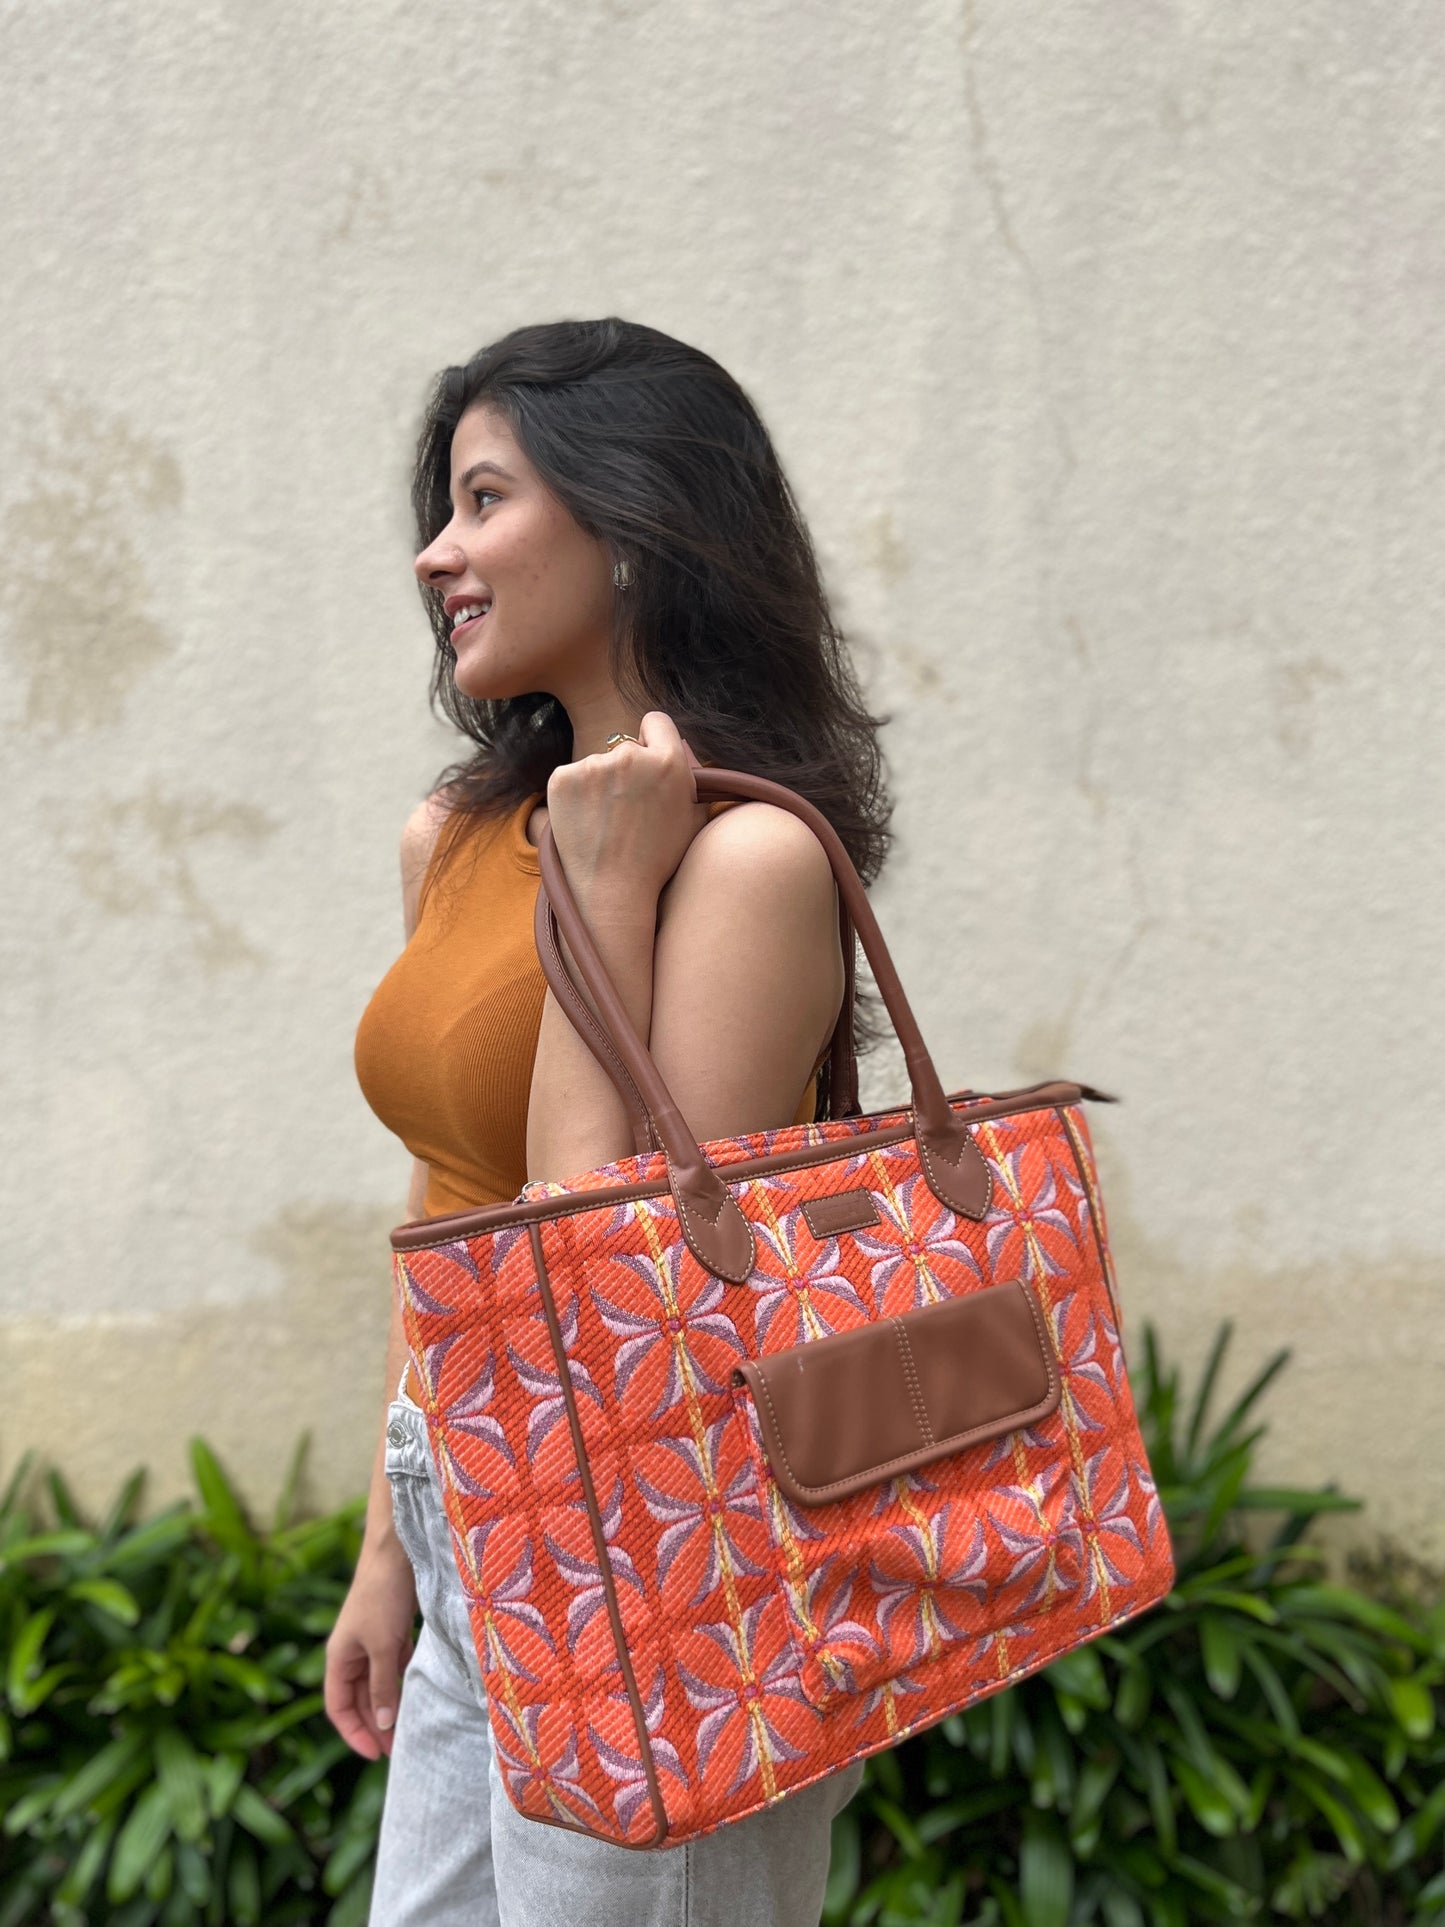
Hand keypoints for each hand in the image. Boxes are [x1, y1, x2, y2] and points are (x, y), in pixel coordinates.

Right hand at [324, 1536, 417, 1758]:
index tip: (375, 1755)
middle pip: (359, 1700)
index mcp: (339, 1658)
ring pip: (377, 1685)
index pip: (339, 1707)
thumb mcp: (383, 1646)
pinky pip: (392, 1667)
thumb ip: (383, 1686)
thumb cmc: (383, 1597)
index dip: (353, 1733)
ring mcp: (372, 1642)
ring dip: (389, 1707)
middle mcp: (352, 1653)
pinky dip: (400, 1683)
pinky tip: (414, 1696)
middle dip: (374, 1725)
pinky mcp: (391, 1632)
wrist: (397, 1552)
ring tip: (406, 1731)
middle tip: (396, 1750)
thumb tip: (383, 1725)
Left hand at [546, 711, 708, 905]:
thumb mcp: (693, 818)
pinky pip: (571, 776)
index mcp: (668, 762)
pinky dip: (574, 795)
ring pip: (597, 764)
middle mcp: (630, 756)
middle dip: (626, 770)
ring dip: (599, 784)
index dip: (653, 740)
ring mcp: (592, 765)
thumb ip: (691, 773)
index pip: (657, 722)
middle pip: (625, 747)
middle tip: (626, 811)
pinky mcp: (562, 778)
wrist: (613, 891)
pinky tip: (584, 823)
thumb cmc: (658, 861)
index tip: (647, 762)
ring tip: (604, 823)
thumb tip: (677, 743)